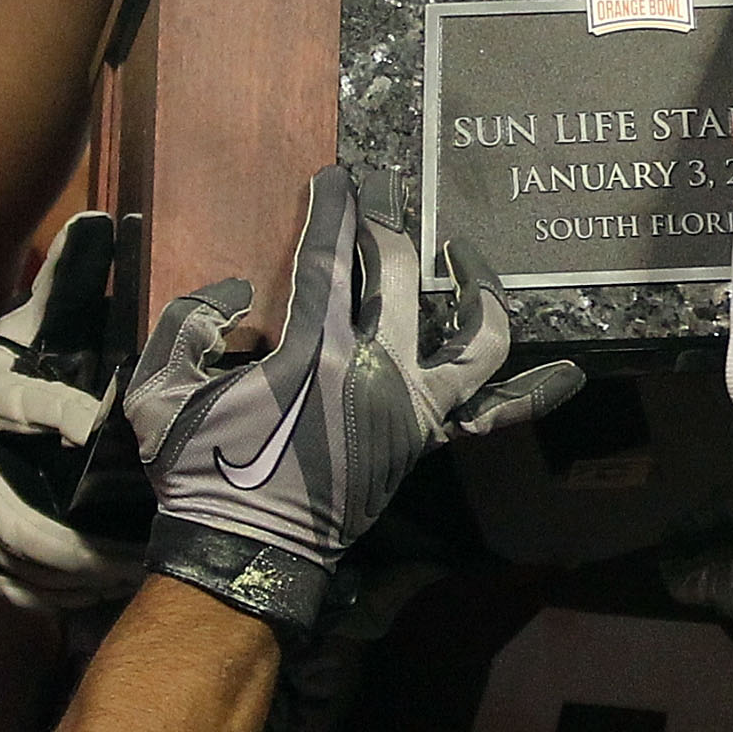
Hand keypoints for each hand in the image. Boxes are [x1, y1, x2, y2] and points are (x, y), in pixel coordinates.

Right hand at [0, 214, 147, 611]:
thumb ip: (62, 288)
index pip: (23, 404)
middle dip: (76, 543)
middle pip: (13, 518)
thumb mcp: (23, 332)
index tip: (102, 423)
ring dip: (77, 577)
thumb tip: (96, 221)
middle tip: (137, 550)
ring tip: (135, 575)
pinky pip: (11, 589)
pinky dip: (58, 597)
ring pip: (15, 563)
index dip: (61, 414)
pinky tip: (106, 593)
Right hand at [125, 167, 583, 635]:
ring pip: (476, 339)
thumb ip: (188, 325)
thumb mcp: (162, 393)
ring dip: (478, 290)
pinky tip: (570, 373)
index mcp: (313, 354)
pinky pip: (492, 415)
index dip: (332, 209)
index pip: (328, 258)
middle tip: (378, 196)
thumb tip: (232, 293)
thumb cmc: (202, 474)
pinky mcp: (425, 440)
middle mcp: (378, 372)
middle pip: (396, 274)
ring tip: (466, 258)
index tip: (336, 177)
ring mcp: (413, 409)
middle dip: (385, 224)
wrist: (243, 554)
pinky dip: (534, 393)